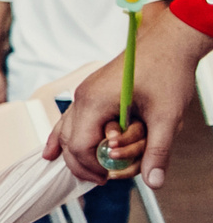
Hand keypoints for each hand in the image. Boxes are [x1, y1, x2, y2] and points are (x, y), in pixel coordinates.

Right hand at [46, 17, 202, 186]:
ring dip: (74, 152)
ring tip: (87, 170)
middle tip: (102, 179)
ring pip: (66, 130)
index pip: (80, 146)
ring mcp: (84, 92)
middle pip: (68, 141)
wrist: (169, 40)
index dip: (92, 167)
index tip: (110, 178)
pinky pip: (70, 119)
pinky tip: (53, 150)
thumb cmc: (168, 71)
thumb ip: (158, 151)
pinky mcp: (91, 91)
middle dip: (82, 164)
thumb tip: (155, 182)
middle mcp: (82, 97)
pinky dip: (65, 136)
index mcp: (95, 102)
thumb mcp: (167, 116)